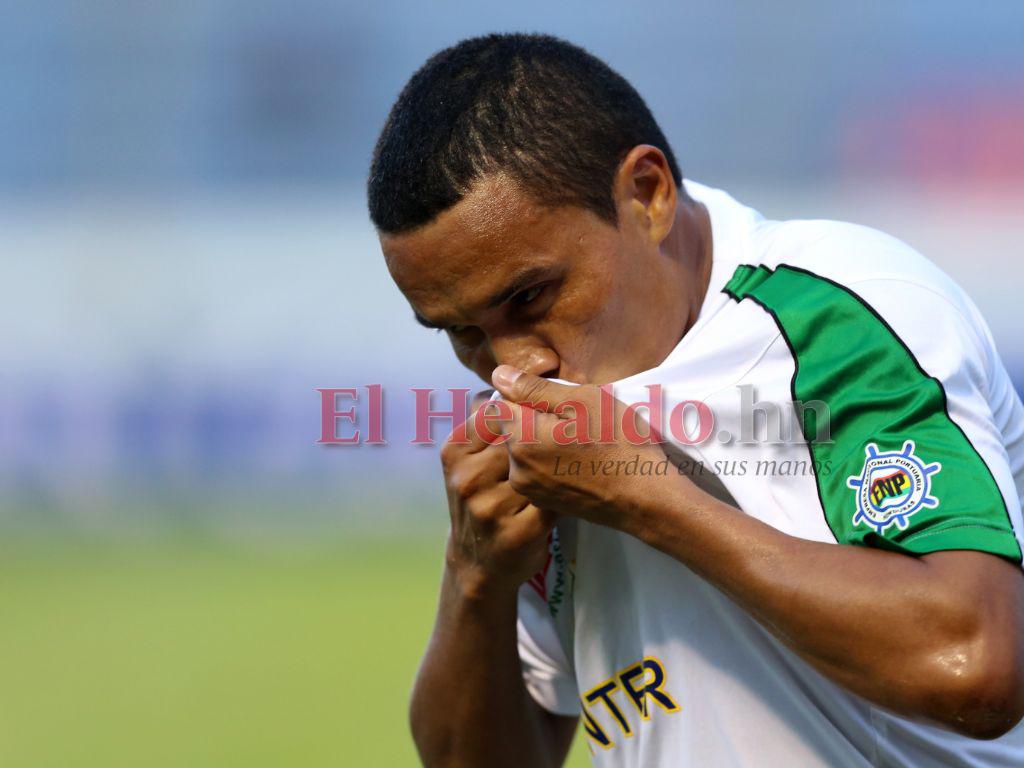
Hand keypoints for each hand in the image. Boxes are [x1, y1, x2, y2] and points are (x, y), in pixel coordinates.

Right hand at [441, 391, 555, 596]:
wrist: (478, 562)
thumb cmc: (484, 497)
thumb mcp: (472, 459)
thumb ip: (487, 422)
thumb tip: (506, 374)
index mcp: (455, 449)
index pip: (497, 410)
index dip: (526, 412)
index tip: (543, 418)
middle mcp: (466, 477)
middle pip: (520, 439)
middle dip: (544, 440)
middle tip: (564, 442)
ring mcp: (487, 508)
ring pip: (538, 470)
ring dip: (557, 469)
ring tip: (565, 469)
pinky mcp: (514, 534)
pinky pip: (552, 501)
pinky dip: (563, 497)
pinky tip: (565, 496)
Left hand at [490, 366, 681, 531]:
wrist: (646, 499)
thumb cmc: (620, 444)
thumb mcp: (583, 401)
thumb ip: (534, 388)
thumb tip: (498, 375)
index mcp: (522, 439)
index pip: (499, 404)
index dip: (524, 395)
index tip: (554, 400)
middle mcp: (517, 469)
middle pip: (512, 428)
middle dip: (535, 418)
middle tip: (575, 420)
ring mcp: (530, 490)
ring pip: (525, 449)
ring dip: (544, 440)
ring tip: (581, 441)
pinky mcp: (544, 503)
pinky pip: (537, 471)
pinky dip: (552, 462)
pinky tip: (581, 461)